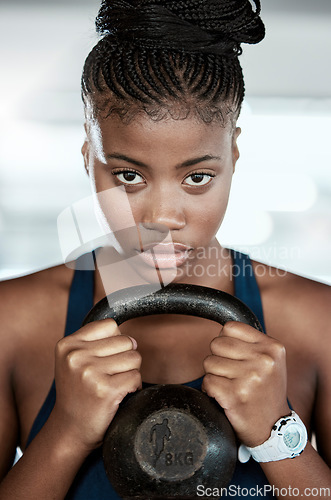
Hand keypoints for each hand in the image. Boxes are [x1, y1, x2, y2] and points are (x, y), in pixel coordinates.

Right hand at [51, 319, 141, 452]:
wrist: (69, 430)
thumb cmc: (78, 392)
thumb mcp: (74, 360)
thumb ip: (95, 341)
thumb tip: (132, 339)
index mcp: (67, 345)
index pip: (110, 325)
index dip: (114, 342)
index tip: (104, 359)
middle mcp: (76, 356)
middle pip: (126, 341)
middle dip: (125, 358)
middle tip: (110, 375)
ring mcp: (89, 373)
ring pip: (134, 358)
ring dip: (130, 372)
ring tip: (113, 384)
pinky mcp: (106, 390)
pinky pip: (136, 377)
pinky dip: (133, 387)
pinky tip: (118, 395)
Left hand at [202, 321, 289, 446]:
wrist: (274, 429)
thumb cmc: (266, 391)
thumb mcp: (271, 361)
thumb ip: (251, 343)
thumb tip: (221, 331)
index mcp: (272, 347)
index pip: (230, 327)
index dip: (225, 341)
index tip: (233, 356)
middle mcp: (264, 360)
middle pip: (217, 343)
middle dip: (217, 358)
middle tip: (230, 374)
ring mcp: (250, 378)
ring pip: (209, 362)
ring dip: (213, 375)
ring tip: (229, 385)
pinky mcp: (235, 395)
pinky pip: (207, 381)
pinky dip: (209, 390)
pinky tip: (224, 396)